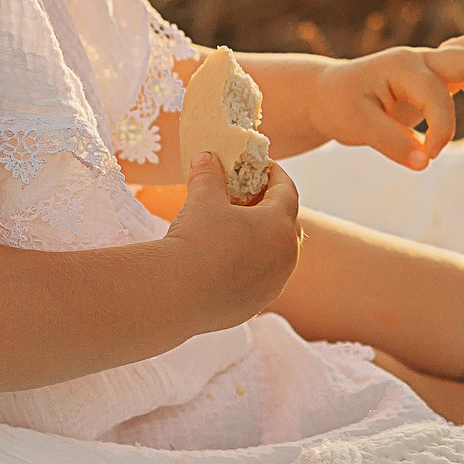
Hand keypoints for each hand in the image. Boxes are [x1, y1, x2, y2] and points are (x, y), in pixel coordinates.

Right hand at [162, 151, 302, 326]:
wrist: (177, 295)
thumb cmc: (196, 240)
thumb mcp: (202, 199)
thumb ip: (209, 175)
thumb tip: (206, 158)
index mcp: (280, 225)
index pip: (287, 191)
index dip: (275, 174)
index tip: (264, 166)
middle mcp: (286, 257)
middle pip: (287, 224)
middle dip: (270, 207)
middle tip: (250, 196)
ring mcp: (273, 284)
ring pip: (276, 255)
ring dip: (262, 240)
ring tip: (238, 229)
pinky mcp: (256, 305)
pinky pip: (260, 279)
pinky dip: (250, 266)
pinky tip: (228, 261)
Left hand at [316, 35, 463, 168]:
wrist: (328, 93)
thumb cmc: (340, 106)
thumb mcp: (356, 127)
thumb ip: (391, 143)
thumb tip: (423, 163)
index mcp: (399, 68)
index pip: (435, 95)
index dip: (441, 128)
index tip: (429, 156)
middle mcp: (418, 60)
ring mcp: (427, 64)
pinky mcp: (432, 75)